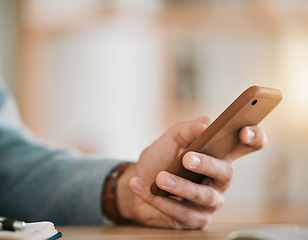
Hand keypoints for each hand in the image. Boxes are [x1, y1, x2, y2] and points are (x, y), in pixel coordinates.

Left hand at [116, 116, 266, 228]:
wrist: (136, 181)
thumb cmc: (159, 159)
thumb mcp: (172, 138)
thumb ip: (191, 129)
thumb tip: (209, 124)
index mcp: (218, 155)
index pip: (247, 146)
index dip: (254, 138)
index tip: (243, 131)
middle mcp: (218, 179)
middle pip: (226, 172)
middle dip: (207, 165)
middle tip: (187, 158)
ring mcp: (209, 201)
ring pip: (204, 196)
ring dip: (181, 186)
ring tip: (161, 178)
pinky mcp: (195, 219)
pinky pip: (181, 213)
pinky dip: (159, 200)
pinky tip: (142, 187)